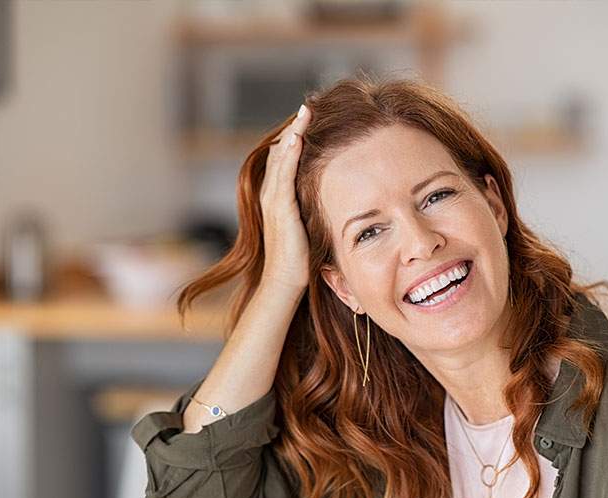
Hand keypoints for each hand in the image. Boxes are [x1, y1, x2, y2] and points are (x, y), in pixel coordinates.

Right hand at [259, 104, 311, 293]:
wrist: (285, 282)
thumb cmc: (300, 258)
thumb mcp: (309, 223)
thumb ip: (314, 205)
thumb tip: (336, 193)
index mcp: (278, 195)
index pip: (286, 157)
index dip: (297, 136)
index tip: (312, 118)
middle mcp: (271, 193)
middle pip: (281, 150)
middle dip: (295, 127)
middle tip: (309, 105)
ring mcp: (273, 200)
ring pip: (280, 156)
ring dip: (292, 132)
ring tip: (305, 111)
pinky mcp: (279, 208)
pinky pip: (283, 174)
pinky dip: (289, 154)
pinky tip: (298, 137)